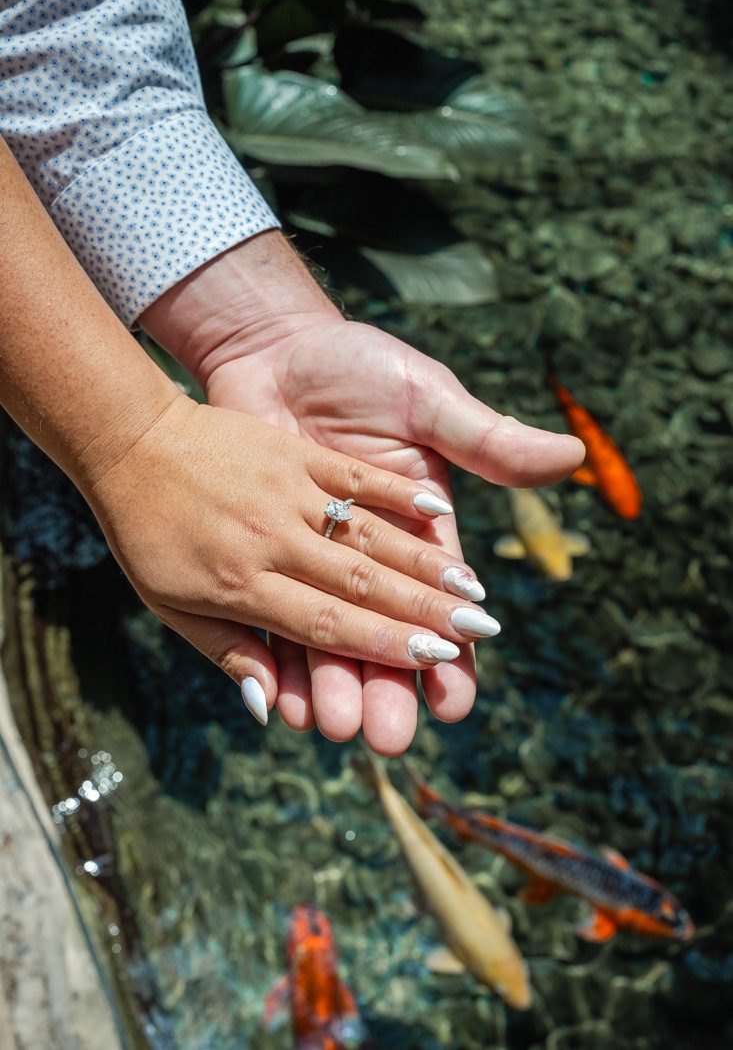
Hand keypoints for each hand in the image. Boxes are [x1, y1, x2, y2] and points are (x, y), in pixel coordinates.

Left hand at [86, 392, 498, 724]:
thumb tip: (270, 708)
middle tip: (476, 634)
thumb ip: (229, 650)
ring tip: (470, 585)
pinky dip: (392, 489)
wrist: (129, 434)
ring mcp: (285, 494)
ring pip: (365, 535)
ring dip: (420, 560)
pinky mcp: (288, 453)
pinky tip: (436, 506)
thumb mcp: (168, 601)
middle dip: (422, 611)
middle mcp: (272, 544)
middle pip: (359, 585)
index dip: (386, 647)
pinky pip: (349, 475)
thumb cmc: (147, 530)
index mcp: (243, 588)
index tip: (437, 662)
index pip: (330, 626)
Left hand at [141, 232, 583, 752]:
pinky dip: (275, 648)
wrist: (271, 345)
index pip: (439, 600)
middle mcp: (364, 552)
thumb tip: (574, 458)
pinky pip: (268, 604)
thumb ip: (487, 437)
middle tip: (390, 737)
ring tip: (334, 723)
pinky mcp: (256, 547)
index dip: (451, 652)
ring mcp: (308, 554)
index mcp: (414, 526)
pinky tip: (279, 692)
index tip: (453, 702)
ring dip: (332, 681)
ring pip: (324, 629)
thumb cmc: (357, 365)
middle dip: (388, 686)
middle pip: (381, 628)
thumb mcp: (426, 397)